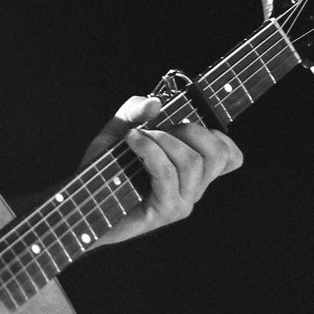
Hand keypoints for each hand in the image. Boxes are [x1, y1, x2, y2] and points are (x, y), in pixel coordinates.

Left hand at [78, 96, 242, 246]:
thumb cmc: (103, 171)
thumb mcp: (119, 129)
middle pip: (218, 154)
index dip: (220, 135)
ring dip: (162, 139)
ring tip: (135, 137)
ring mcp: (181, 202)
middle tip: (159, 127)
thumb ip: (136, 110)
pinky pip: (167, 173)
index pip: (231, 157)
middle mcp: (193, 189)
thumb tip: (156, 101)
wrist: (82, 205)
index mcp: (192, 172)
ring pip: (192, 162)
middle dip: (190, 129)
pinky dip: (150, 150)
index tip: (187, 122)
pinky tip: (132, 141)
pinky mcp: (165, 212)